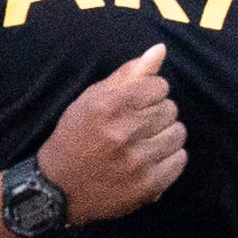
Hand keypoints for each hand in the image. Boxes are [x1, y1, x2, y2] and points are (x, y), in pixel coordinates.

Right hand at [36, 46, 187, 222]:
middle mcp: (125, 132)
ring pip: (178, 133)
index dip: (150, 93)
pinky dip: (170, 158)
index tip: (137, 104)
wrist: (58, 188)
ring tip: (145, 141)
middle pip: (170, 109)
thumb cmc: (75, 137)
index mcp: (110, 106)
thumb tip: (161, 49)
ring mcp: (138, 160)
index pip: (159, 86)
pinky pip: (180, 160)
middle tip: (138, 125)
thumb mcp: (92, 99)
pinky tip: (152, 158)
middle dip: (157, 113)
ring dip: (166, 135)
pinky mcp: (149, 184)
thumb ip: (129, 73)